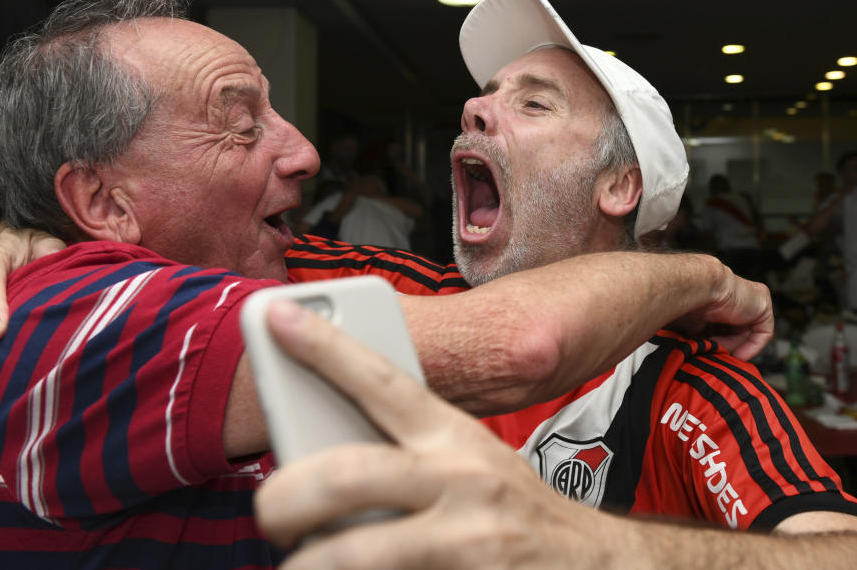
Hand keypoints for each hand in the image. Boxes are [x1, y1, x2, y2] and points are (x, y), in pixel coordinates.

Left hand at [255, 300, 632, 569]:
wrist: (589, 563)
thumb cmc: (504, 505)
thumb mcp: (463, 458)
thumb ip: (404, 445)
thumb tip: (318, 445)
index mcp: (450, 434)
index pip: (382, 379)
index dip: (326, 346)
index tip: (278, 315)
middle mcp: (459, 478)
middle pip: (348, 474)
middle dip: (289, 496)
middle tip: (269, 512)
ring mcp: (467, 538)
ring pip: (355, 551)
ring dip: (310, 563)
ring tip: (296, 564)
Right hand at [672, 267, 772, 360]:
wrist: (698, 286)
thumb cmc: (686, 300)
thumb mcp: (691, 323)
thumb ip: (698, 334)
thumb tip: (697, 350)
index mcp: (718, 299)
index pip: (723, 326)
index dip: (717, 342)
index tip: (709, 353)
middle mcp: (735, 298)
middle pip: (736, 330)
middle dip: (727, 345)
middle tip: (716, 355)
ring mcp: (751, 299)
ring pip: (748, 332)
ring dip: (736, 347)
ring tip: (722, 354)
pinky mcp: (762, 305)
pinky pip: (763, 332)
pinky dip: (752, 346)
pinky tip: (738, 354)